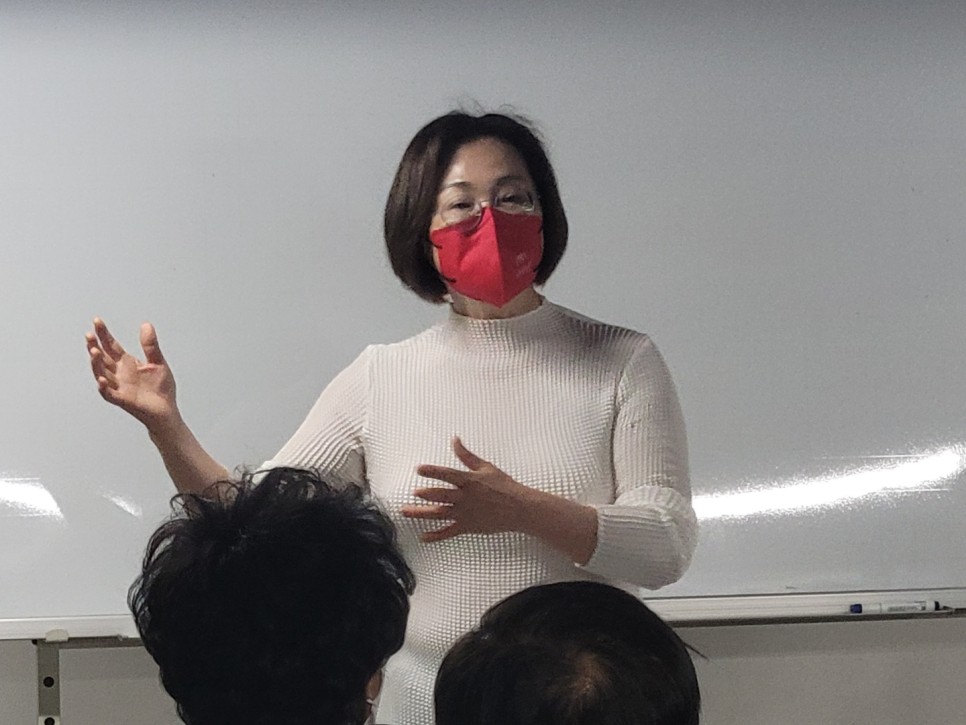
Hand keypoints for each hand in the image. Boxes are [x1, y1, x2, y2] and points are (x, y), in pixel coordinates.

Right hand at [85, 318, 178, 431]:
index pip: (111, 346)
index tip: (97, 321)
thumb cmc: (161, 388)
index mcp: (127, 363)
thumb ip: (150, 345)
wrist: (167, 410)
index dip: (104, 334)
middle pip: (103, 358)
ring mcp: (119, 387)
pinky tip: (102, 379)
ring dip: (96, 364)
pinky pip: (109, 394)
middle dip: (95, 346)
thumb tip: (146, 324)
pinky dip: (104, 388)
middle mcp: (119, 374)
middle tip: (89, 335)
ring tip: (94, 351)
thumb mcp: (158, 362)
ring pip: (102, 374)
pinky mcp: (122, 400)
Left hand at [402, 437, 530, 542]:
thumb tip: (455, 440)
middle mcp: (465, 497)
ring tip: (406, 511)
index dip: (433, 471)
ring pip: (440, 513)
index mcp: (469, 481)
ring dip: (422, 513)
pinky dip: (435, 536)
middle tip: (413, 493)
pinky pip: (448, 532)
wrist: (518, 508)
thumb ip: (467, 456)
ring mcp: (465, 513)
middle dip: (426, 494)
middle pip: (441, 495)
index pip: (448, 474)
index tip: (419, 469)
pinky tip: (423, 536)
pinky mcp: (467, 526)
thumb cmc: (504, 486)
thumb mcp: (486, 467)